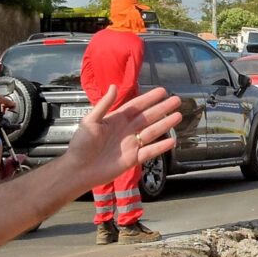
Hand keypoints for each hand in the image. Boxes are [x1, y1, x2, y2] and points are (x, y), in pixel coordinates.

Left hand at [61, 86, 182, 188]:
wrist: (79, 170)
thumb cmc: (81, 145)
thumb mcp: (90, 121)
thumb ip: (104, 105)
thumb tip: (114, 86)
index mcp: (116, 120)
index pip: (136, 106)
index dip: (149, 98)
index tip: (162, 91)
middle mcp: (126, 130)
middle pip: (148, 117)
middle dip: (162, 108)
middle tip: (176, 100)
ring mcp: (130, 144)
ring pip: (152, 132)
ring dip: (165, 124)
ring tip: (178, 116)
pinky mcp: (132, 159)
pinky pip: (149, 151)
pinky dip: (161, 147)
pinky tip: (172, 141)